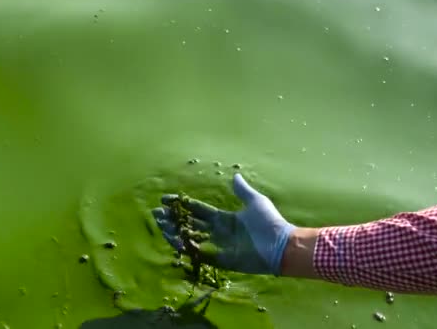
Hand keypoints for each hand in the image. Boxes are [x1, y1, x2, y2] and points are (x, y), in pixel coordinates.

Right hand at [151, 173, 295, 274]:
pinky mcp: (220, 259)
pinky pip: (199, 254)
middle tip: (156, 213)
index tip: (166, 199)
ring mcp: (218, 246)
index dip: (183, 205)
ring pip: (191, 238)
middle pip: (190, 224)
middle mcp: (218, 231)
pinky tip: (174, 241)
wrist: (280, 245)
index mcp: (224, 218)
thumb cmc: (269, 222)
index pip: (198, 210)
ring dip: (175, 232)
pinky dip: (186, 248)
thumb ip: (242, 191)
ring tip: (160, 225)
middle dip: (173, 219)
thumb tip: (235, 176)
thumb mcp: (255, 202)